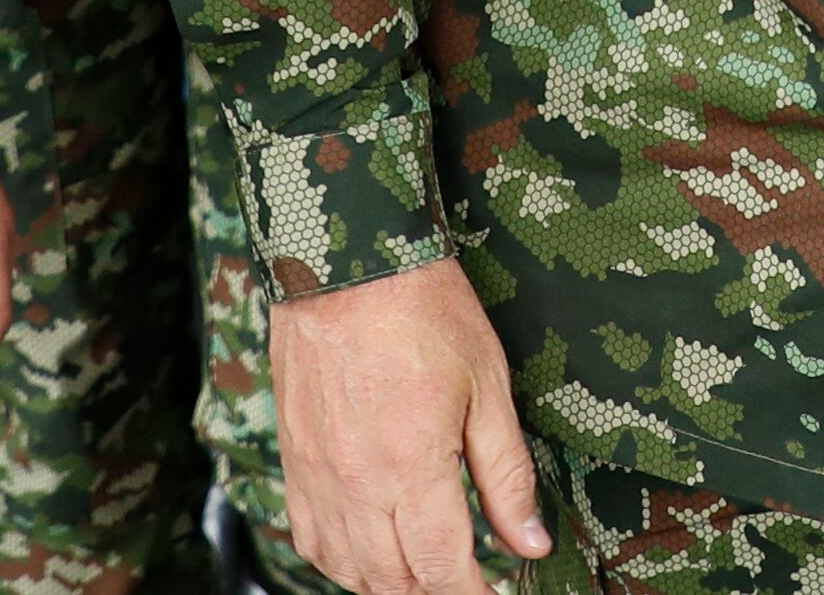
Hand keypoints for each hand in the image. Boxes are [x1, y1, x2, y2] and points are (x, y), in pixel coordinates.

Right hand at [268, 255, 550, 594]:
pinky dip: (340, 560)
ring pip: (347, 569)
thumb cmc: (424, 310)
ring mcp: (316, 475)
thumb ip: (506, 475)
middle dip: (436, 589)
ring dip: (389, 582)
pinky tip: (369, 549)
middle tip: (468, 577)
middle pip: (393, 579)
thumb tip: (530, 540)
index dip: (473, 592)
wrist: (348, 262)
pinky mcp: (293, 460)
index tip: (496, 593)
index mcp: (411, 465)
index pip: (442, 566)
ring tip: (425, 568)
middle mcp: (356, 482)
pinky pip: (308, 539)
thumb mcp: (488, 386)